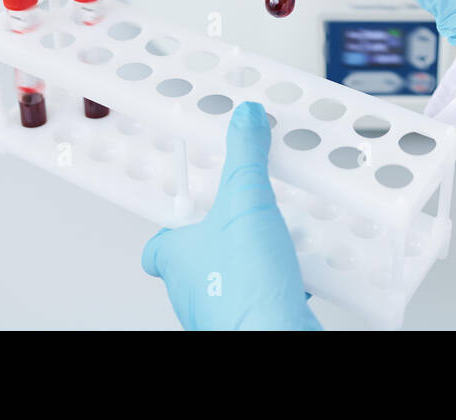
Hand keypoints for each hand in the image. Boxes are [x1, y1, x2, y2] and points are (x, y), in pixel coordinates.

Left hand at [141, 102, 320, 330]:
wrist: (275, 337)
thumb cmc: (245, 289)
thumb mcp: (247, 201)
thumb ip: (246, 156)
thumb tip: (244, 119)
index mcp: (177, 259)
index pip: (158, 244)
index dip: (172, 225)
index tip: (188, 203)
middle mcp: (193, 291)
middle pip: (197, 259)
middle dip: (221, 239)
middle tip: (243, 218)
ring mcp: (222, 310)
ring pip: (231, 280)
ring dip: (252, 262)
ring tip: (277, 241)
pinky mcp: (254, 322)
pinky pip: (262, 297)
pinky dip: (278, 284)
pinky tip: (298, 272)